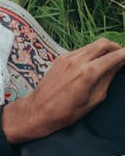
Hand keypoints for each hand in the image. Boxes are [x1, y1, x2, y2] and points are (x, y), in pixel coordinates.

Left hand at [1, 39, 124, 143]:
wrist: (39, 111)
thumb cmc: (67, 112)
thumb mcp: (94, 99)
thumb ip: (107, 79)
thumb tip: (117, 65)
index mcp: (88, 72)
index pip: (113, 56)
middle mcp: (77, 60)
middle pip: (103, 43)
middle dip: (116, 46)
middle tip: (122, 55)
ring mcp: (67, 57)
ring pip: (91, 45)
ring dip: (103, 49)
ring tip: (109, 59)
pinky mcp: (60, 58)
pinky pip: (80, 50)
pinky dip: (90, 53)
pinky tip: (93, 63)